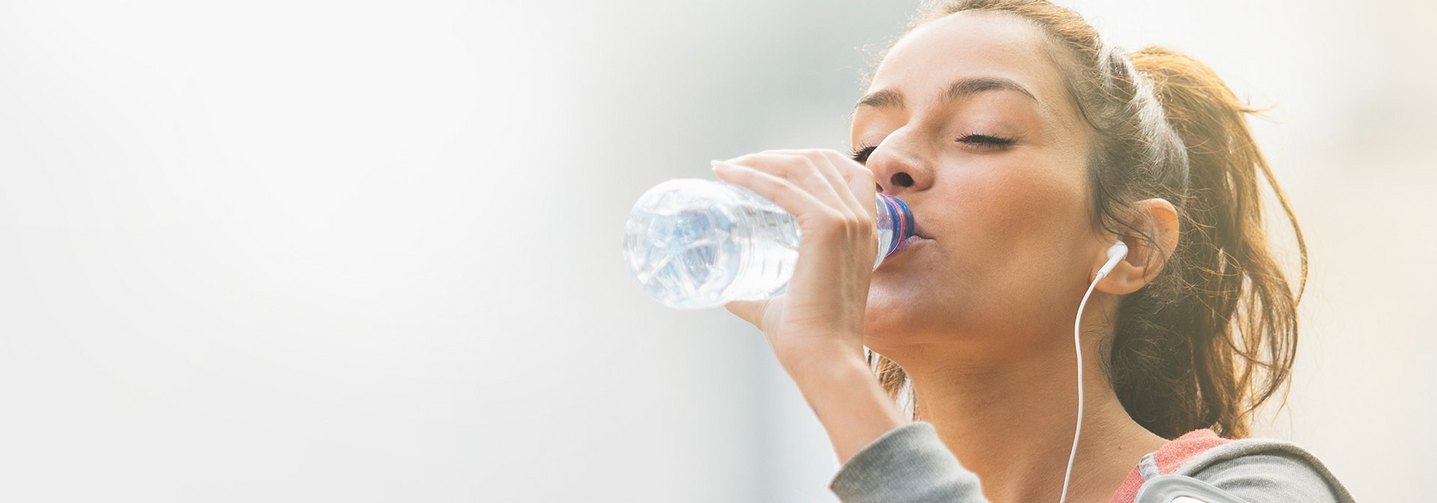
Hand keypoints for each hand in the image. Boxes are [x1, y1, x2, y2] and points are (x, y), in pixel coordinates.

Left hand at [710, 149, 878, 371]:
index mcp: (862, 232)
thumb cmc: (808, 339)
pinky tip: (726, 174)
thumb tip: (727, 294)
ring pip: (801, 167)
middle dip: (775, 156)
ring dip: (760, 160)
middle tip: (736, 167)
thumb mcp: (782, 303)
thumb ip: (759, 295)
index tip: (760, 168)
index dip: (800, 161)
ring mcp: (847, 220)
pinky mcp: (828, 227)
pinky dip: (752, 176)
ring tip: (727, 167)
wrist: (824, 360)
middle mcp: (861, 220)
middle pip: (819, 161)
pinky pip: (785, 188)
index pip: (840, 172)